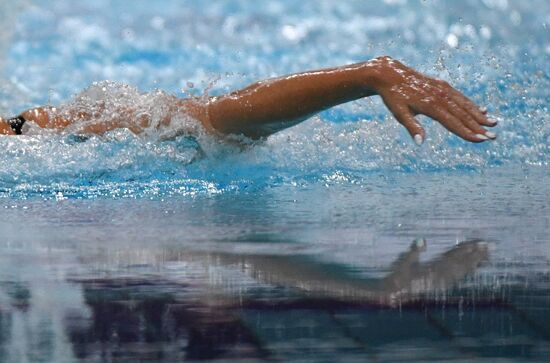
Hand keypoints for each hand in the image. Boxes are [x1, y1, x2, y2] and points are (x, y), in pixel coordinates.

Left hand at [370, 56, 496, 143]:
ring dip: (480, 115)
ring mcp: (443, 89)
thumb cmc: (393, 97)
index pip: (453, 122)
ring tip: (494, 123)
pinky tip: (482, 111)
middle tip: (494, 137)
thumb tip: (420, 143)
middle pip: (463, 115)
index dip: (467, 132)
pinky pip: (460, 97)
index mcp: (430, 105)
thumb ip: (412, 127)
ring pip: (465, 105)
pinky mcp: (442, 85)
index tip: (481, 140)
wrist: (390, 74)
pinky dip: (472, 105)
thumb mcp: (399, 113)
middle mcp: (440, 96)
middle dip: (479, 127)